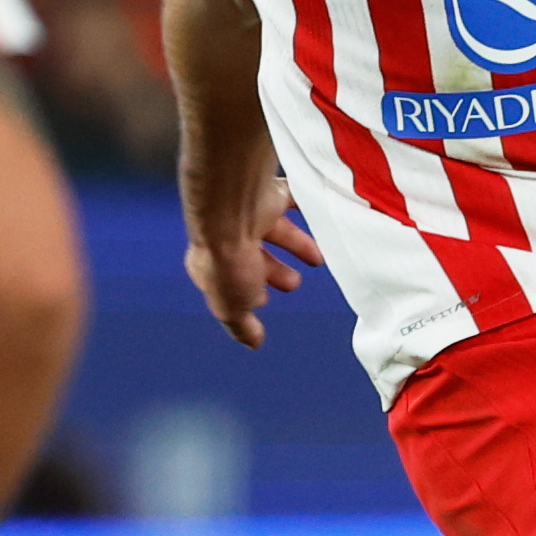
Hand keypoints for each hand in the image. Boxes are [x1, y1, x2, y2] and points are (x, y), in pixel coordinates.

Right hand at [183, 197, 320, 350]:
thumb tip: (253, 343)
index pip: (231, 279)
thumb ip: (242, 324)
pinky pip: (293, 197)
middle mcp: (228, 235)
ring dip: (297, 244)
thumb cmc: (227, 262)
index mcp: (213, 262)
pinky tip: (323, 218)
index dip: (248, 291)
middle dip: (275, 270)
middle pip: (255, 254)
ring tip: (318, 258)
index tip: (263, 299)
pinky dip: (307, 207)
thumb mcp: (232, 306)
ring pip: (277, 229)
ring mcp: (248, 213)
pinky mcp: (268, 192)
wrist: (232, 213)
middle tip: (294, 283)